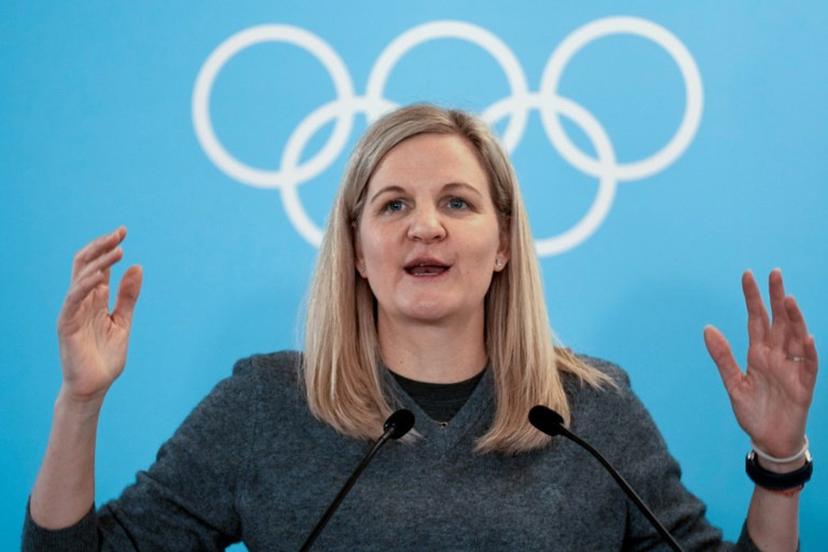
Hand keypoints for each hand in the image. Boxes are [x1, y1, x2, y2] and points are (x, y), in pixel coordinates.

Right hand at [57, 226, 142, 404]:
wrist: (95, 386)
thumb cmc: (106, 356)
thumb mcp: (123, 321)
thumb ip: (128, 296)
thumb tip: (137, 267)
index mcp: (95, 299)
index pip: (98, 265)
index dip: (108, 248)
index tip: (123, 232)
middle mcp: (82, 301)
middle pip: (86, 264)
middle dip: (102, 246)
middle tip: (120, 232)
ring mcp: (73, 312)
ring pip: (80, 277)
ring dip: (99, 262)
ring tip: (118, 251)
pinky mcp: (67, 325)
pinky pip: (73, 300)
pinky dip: (85, 286)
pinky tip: (101, 277)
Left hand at [703, 269, 817, 457]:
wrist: (769, 440)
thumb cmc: (753, 411)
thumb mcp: (733, 383)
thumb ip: (722, 356)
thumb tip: (707, 328)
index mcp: (758, 354)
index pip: (756, 319)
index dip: (753, 298)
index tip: (747, 275)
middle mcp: (776, 356)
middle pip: (778, 321)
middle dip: (776, 298)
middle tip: (775, 273)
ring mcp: (791, 369)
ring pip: (795, 338)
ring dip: (794, 319)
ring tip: (787, 299)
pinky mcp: (804, 386)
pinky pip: (808, 366)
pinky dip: (808, 351)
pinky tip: (806, 336)